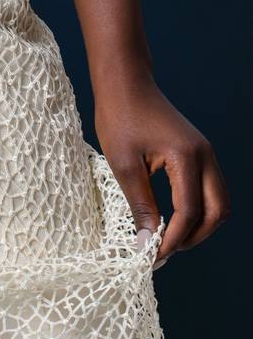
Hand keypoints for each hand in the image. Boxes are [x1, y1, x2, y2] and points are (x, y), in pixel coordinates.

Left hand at [94, 72, 230, 266]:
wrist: (125, 83)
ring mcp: (205, 153)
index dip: (173, 239)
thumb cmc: (120, 117)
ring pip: (218, 203)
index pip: (189, 212)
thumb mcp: (123, 164)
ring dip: (199, 226)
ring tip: (169, 238)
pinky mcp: (199, 153)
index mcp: (186, 156)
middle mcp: (205, 155)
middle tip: (164, 250)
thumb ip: (140, 204)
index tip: (152, 256)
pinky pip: (210, 190)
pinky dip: (198, 210)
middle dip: (194, 237)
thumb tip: (147, 242)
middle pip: (217, 212)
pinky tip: (173, 218)